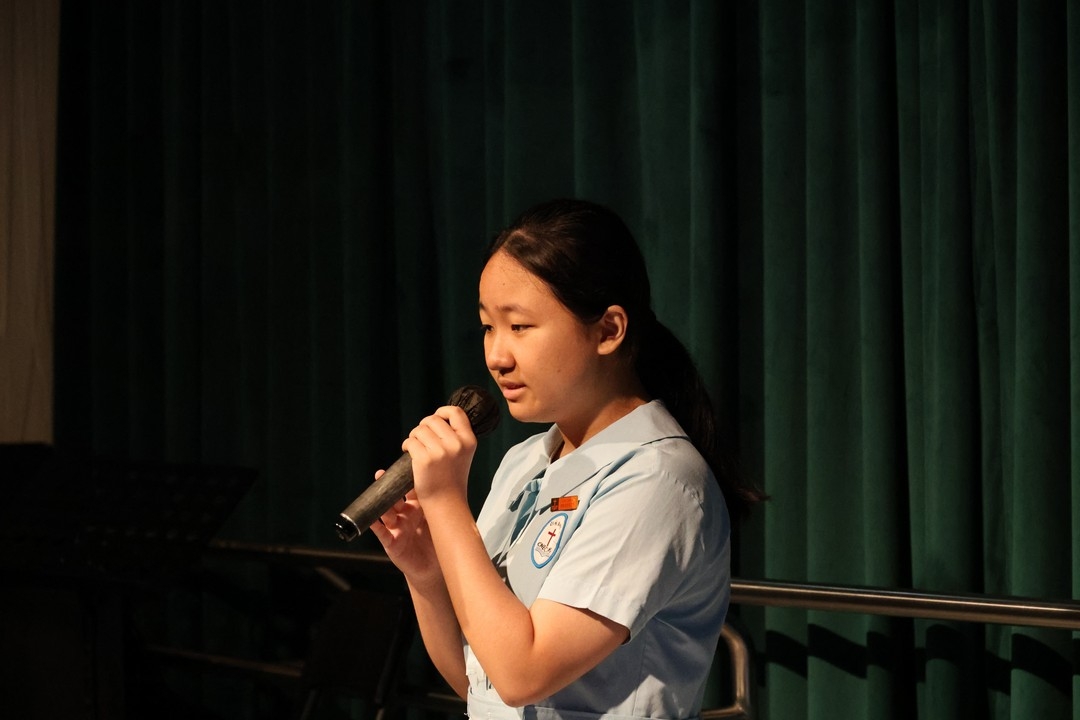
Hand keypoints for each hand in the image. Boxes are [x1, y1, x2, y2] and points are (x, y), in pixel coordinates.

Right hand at [368, 471, 442, 587]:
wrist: (434, 568)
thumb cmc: (437, 542)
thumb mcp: (437, 519)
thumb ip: (435, 503)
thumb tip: (441, 481)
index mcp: (416, 507)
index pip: (406, 489)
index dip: (402, 479)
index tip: (400, 467)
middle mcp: (404, 516)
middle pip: (393, 499)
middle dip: (386, 488)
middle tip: (381, 476)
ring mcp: (396, 528)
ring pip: (386, 513)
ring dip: (382, 506)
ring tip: (380, 497)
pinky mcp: (391, 543)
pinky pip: (381, 533)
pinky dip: (375, 526)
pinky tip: (372, 519)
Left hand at [400, 405, 477, 505]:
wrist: (446, 502)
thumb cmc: (452, 478)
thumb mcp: (463, 453)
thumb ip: (455, 436)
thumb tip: (437, 418)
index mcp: (468, 440)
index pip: (456, 412)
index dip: (442, 411)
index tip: (436, 418)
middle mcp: (456, 444)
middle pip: (432, 420)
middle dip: (423, 427)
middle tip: (422, 439)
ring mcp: (440, 451)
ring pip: (419, 430)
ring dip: (414, 436)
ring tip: (416, 448)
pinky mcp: (425, 459)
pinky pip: (410, 441)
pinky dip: (407, 446)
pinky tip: (409, 454)